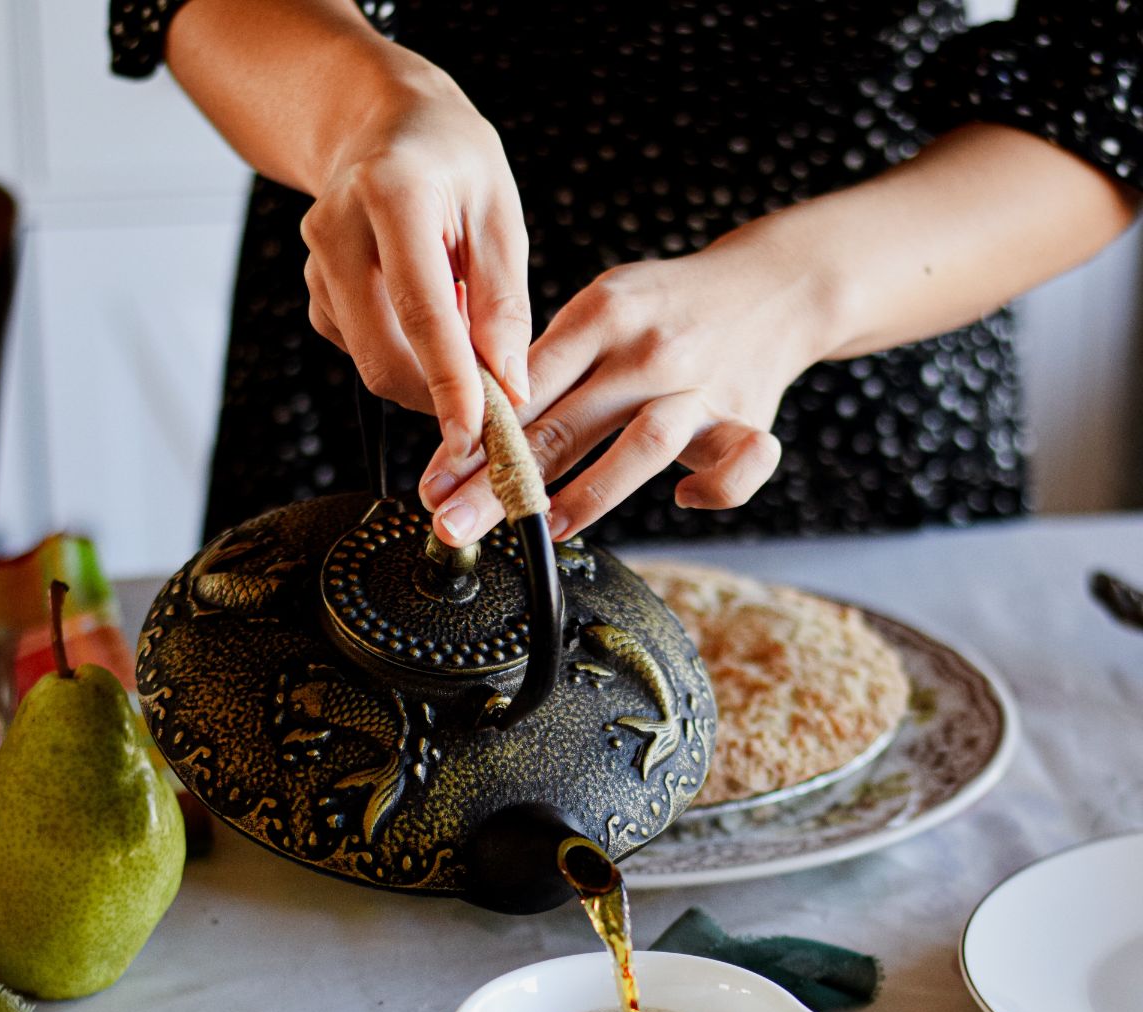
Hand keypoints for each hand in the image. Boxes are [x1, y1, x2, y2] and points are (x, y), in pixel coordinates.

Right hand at [300, 47, 530, 463]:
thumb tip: (508, 387)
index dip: (450, 385)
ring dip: (427, 372)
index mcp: (391, 194)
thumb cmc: (452, 162)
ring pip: (374, 363)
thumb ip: (503, 303)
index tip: (475, 436)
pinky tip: (426, 314)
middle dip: (438, 396)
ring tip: (461, 317)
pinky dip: (407, 356)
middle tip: (492, 401)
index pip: (421, 312)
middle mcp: (337, 229)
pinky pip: (365, 353)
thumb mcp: (498, 212)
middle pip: (384, 355)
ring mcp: (316, 265)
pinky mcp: (316, 295)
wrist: (384, 127)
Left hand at [419, 221, 830, 539]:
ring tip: (547, 527)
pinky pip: (738, 464)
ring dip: (589, 493)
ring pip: (642, 445)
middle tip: (454, 523)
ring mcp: (699, 385)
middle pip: (564, 425)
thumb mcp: (604, 306)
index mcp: (603, 314)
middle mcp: (648, 349)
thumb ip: (552, 363)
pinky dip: (714, 490)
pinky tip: (684, 501)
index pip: (525, 386)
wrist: (775, 284)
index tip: (437, 481)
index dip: (476, 439)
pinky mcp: (746, 416)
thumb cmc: (671, 308)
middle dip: (501, 483)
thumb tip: (489, 426)